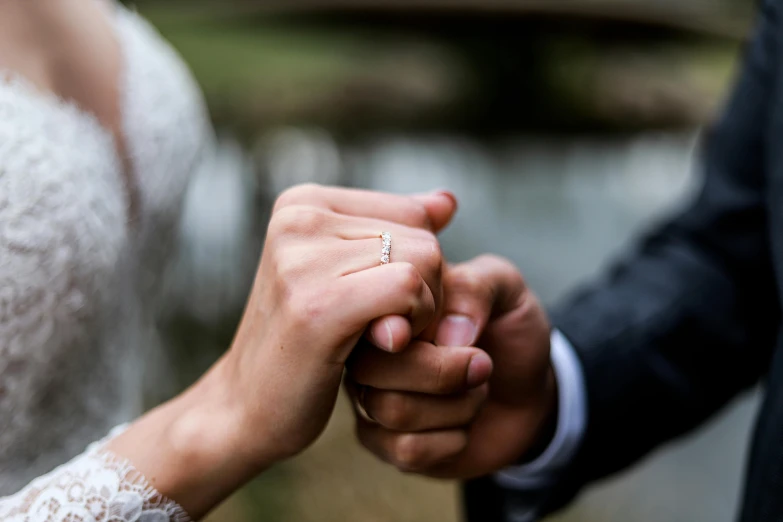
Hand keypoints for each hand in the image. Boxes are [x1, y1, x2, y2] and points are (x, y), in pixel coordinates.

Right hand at [223, 184, 456, 465]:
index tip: (383, 306)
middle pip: (423, 238)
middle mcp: (298, 218)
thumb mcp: (346, 276)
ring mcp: (301, 259)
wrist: (246, 408)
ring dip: (423, 313)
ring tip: (379, 338)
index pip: (413, 213)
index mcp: (303, 203)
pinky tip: (384, 346)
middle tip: (386, 330)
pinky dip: (415, 323)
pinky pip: (408, 289)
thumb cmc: (305, 344)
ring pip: (424, 261)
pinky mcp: (316, 305)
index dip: (420, 267)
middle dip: (427, 293)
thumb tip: (448, 201)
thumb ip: (395, 235)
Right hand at [349, 255, 554, 478]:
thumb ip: (476, 288)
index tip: (452, 334)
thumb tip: (445, 333)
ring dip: (456, 406)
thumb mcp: (506, 289)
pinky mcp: (383, 442)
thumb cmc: (508, 331)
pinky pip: (406, 448)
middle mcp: (366, 348)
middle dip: (443, 372)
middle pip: (370, 366)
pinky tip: (463, 425)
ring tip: (476, 390)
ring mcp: (369, 396)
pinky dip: (452, 439)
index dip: (408, 326)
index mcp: (385, 302)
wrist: (530, 391)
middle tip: (482, 364)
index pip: (368, 311)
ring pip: (390, 409)